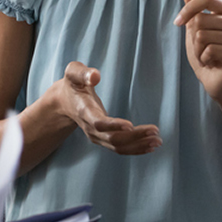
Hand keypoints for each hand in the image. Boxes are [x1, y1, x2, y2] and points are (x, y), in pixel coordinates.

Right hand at [43, 61, 159, 154]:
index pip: (99, 123)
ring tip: (158, 140)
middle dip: (135, 137)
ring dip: (139, 145)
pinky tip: (151, 146)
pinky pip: (120, 148)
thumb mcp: (73, 73)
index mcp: (84, 111)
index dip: (114, 126)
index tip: (130, 126)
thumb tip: (96, 76)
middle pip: (113, 139)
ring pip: (118, 147)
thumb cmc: (72, 84)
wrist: (64, 102)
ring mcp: (97, 136)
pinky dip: (136, 149)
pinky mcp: (104, 139)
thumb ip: (82, 73)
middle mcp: (90, 128)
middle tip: (155, 131)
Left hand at [175, 0, 221, 99]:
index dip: (188, 9)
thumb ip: (193, 2)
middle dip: (194, 37)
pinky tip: (212, 62)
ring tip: (207, 55)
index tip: (177, 22)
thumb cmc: (204, 49)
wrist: (213, 78)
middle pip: (202, 19)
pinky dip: (204, 59)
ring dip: (198, 50)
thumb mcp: (194, 24)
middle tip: (202, 47)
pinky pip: (211, 50)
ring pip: (204, 36)